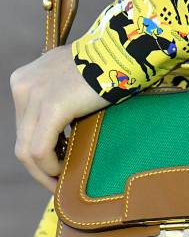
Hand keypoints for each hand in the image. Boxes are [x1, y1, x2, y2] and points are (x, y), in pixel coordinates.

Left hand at [10, 45, 105, 191]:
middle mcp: (22, 86)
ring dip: (44, 172)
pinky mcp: (51, 106)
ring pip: (26, 150)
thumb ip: (57, 104)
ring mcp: (33, 96)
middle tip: (57, 183)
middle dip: (39, 168)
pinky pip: (40, 149)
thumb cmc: (105, 69)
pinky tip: (65, 170)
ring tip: (62, 181)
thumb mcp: (69, 84)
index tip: (56, 169)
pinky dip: (51, 166)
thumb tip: (62, 136)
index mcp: (23, 81)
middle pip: (21, 141)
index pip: (23, 129)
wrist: (120, 53)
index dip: (38, 154)